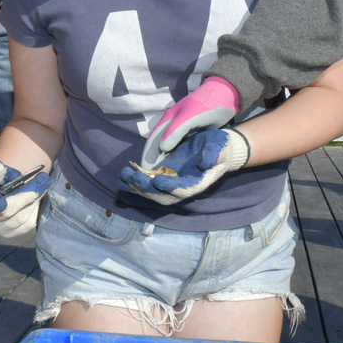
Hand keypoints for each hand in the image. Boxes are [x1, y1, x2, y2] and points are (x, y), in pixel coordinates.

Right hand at [0, 159, 47, 238]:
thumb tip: (15, 176)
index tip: (1, 201)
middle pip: (9, 212)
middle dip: (28, 194)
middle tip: (43, 178)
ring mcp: (1, 229)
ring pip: (22, 218)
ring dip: (36, 199)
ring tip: (42, 183)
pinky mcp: (15, 232)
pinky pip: (29, 222)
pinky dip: (36, 207)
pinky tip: (38, 195)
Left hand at [120, 127, 250, 204]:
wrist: (217, 148)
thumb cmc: (221, 147)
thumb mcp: (220, 147)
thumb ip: (213, 154)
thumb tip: (204, 163)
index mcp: (198, 183)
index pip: (182, 190)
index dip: (169, 187)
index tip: (156, 180)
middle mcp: (183, 187)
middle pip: (163, 196)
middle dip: (147, 189)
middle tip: (133, 177)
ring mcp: (172, 183)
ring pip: (153, 192)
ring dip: (137, 186)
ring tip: (124, 175)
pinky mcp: (164, 176)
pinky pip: (148, 185)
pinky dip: (134, 184)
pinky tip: (122, 178)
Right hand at [140, 75, 240, 169]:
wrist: (224, 96)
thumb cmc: (205, 105)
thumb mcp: (189, 117)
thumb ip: (175, 131)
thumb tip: (161, 148)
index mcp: (167, 121)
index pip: (153, 141)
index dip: (147, 156)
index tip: (143, 172)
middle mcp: (171, 127)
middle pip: (158, 146)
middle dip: (153, 161)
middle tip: (150, 178)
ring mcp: (181, 131)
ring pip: (169, 148)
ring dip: (164, 160)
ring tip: (162, 177)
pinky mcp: (191, 134)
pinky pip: (179, 148)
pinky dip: (175, 158)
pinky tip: (177, 168)